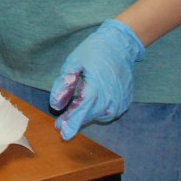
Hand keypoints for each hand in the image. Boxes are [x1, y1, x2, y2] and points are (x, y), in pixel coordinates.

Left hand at [49, 19, 144, 139]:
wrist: (120, 46)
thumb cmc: (94, 52)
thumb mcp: (73, 63)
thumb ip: (64, 84)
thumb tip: (56, 104)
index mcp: (96, 87)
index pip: (82, 111)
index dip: (71, 123)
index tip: (63, 134)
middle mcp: (111, 98)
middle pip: (89, 115)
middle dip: (74, 121)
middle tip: (60, 124)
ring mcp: (120, 101)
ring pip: (99, 116)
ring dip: (86, 116)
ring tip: (71, 115)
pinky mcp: (125, 101)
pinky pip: (108, 112)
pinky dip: (97, 111)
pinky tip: (89, 106)